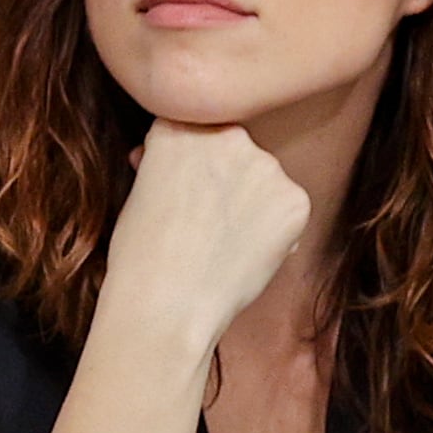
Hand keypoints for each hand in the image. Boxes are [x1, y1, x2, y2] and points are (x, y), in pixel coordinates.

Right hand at [93, 120, 309, 374]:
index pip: (191, 126)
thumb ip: (164, 166)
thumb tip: (173, 161)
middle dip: (221, 174)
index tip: (175, 185)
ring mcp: (265, 166)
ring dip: (250, 200)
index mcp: (178, 127)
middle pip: (231, 147)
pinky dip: (274, 228)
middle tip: (200, 219)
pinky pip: (286, 207)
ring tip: (223, 243)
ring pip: (261, 177)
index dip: (184, 158)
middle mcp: (226, 136)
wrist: (168, 306)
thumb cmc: (140, 257)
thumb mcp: (138, 195)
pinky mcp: (294, 199)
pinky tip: (246, 253)